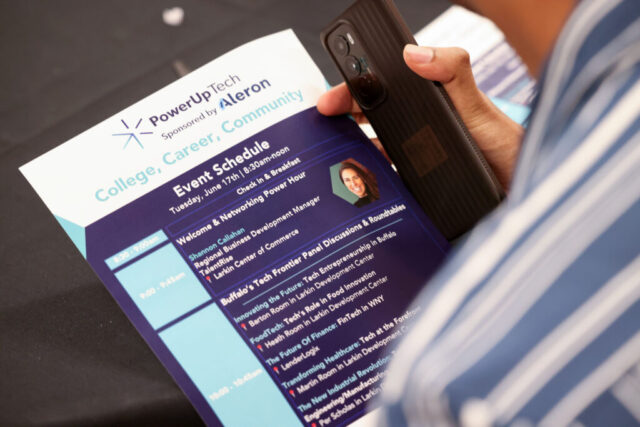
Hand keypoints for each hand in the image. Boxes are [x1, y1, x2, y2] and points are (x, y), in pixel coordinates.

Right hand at [317, 45, 523, 190]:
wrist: (518, 195)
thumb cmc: (507, 149)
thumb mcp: (479, 108)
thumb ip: (453, 74)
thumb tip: (415, 54)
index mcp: (431, 99)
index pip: (384, 85)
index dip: (354, 88)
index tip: (330, 97)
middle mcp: (420, 124)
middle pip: (371, 115)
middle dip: (343, 117)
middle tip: (321, 125)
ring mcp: (417, 152)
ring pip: (373, 145)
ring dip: (351, 147)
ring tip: (330, 153)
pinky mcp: (418, 180)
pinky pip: (385, 175)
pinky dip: (368, 176)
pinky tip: (357, 181)